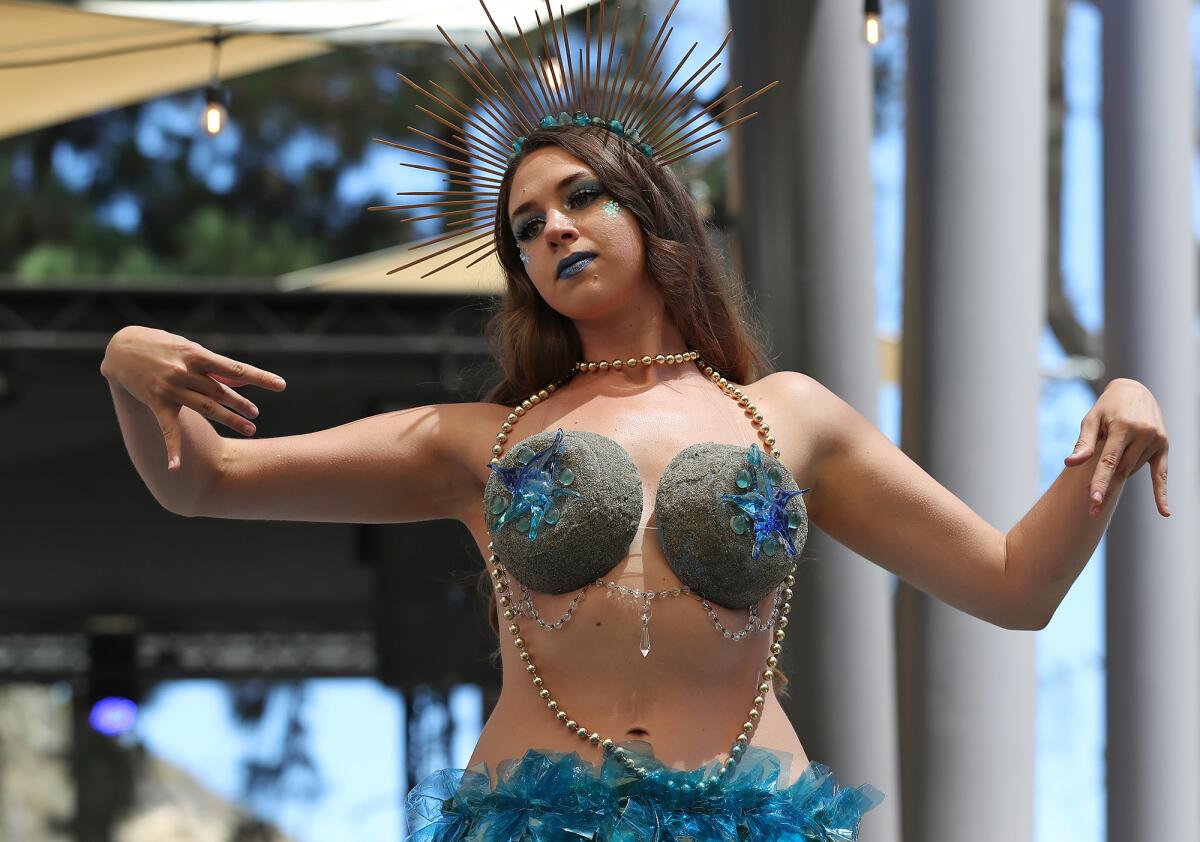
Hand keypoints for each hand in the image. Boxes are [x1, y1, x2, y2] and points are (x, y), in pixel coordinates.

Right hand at [101, 326, 286, 471]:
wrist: (122, 347)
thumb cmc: (164, 346)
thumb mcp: (191, 350)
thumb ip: (216, 367)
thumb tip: (243, 381)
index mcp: (197, 355)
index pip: (235, 369)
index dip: (260, 378)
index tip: (281, 385)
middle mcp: (184, 372)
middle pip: (221, 392)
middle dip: (241, 405)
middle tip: (256, 415)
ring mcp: (170, 389)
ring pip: (206, 408)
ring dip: (229, 420)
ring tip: (250, 429)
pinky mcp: (156, 402)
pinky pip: (168, 429)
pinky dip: (172, 449)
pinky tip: (175, 468)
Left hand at [1064, 378, 1168, 517]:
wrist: (1135, 391)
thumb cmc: (1107, 407)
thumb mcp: (1091, 419)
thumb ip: (1084, 442)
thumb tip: (1070, 463)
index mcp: (1123, 427)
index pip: (1109, 461)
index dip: (1101, 481)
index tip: (1093, 500)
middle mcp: (1143, 433)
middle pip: (1122, 471)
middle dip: (1106, 491)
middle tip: (1091, 512)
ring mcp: (1156, 440)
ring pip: (1133, 470)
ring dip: (1118, 477)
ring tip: (1101, 481)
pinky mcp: (1164, 445)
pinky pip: (1162, 473)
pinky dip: (1161, 493)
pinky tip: (1165, 513)